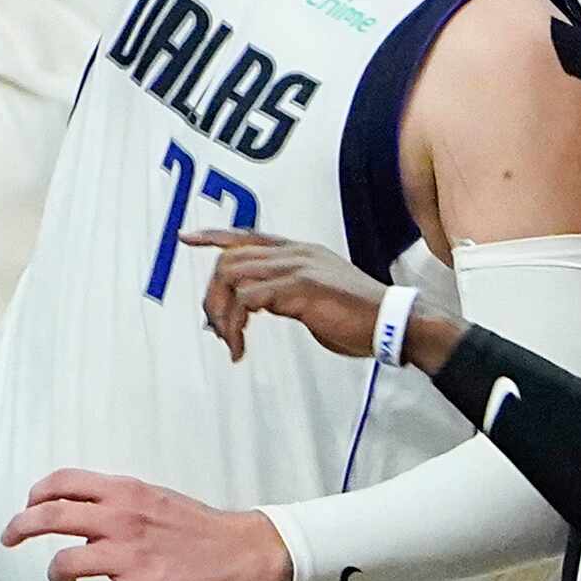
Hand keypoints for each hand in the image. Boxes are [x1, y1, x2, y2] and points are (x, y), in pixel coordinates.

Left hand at [0, 470, 291, 580]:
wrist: (241, 550)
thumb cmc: (196, 526)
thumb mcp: (152, 497)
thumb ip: (117, 501)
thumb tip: (80, 510)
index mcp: (124, 491)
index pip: (64, 482)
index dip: (36, 494)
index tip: (27, 505)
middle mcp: (121, 518)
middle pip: (50, 517)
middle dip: (20, 527)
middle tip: (8, 538)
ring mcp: (131, 554)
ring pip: (65, 562)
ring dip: (55, 574)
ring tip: (63, 579)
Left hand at [191, 228, 387, 361]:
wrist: (393, 322)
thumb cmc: (359, 316)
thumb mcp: (316, 296)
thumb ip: (285, 293)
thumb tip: (254, 306)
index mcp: (299, 251)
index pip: (248, 235)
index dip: (214, 235)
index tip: (187, 237)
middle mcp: (295, 253)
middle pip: (230, 259)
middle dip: (213, 296)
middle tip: (217, 329)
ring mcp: (297, 267)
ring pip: (234, 275)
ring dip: (222, 313)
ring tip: (230, 341)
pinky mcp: (300, 288)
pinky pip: (249, 299)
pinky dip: (236, 324)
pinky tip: (243, 345)